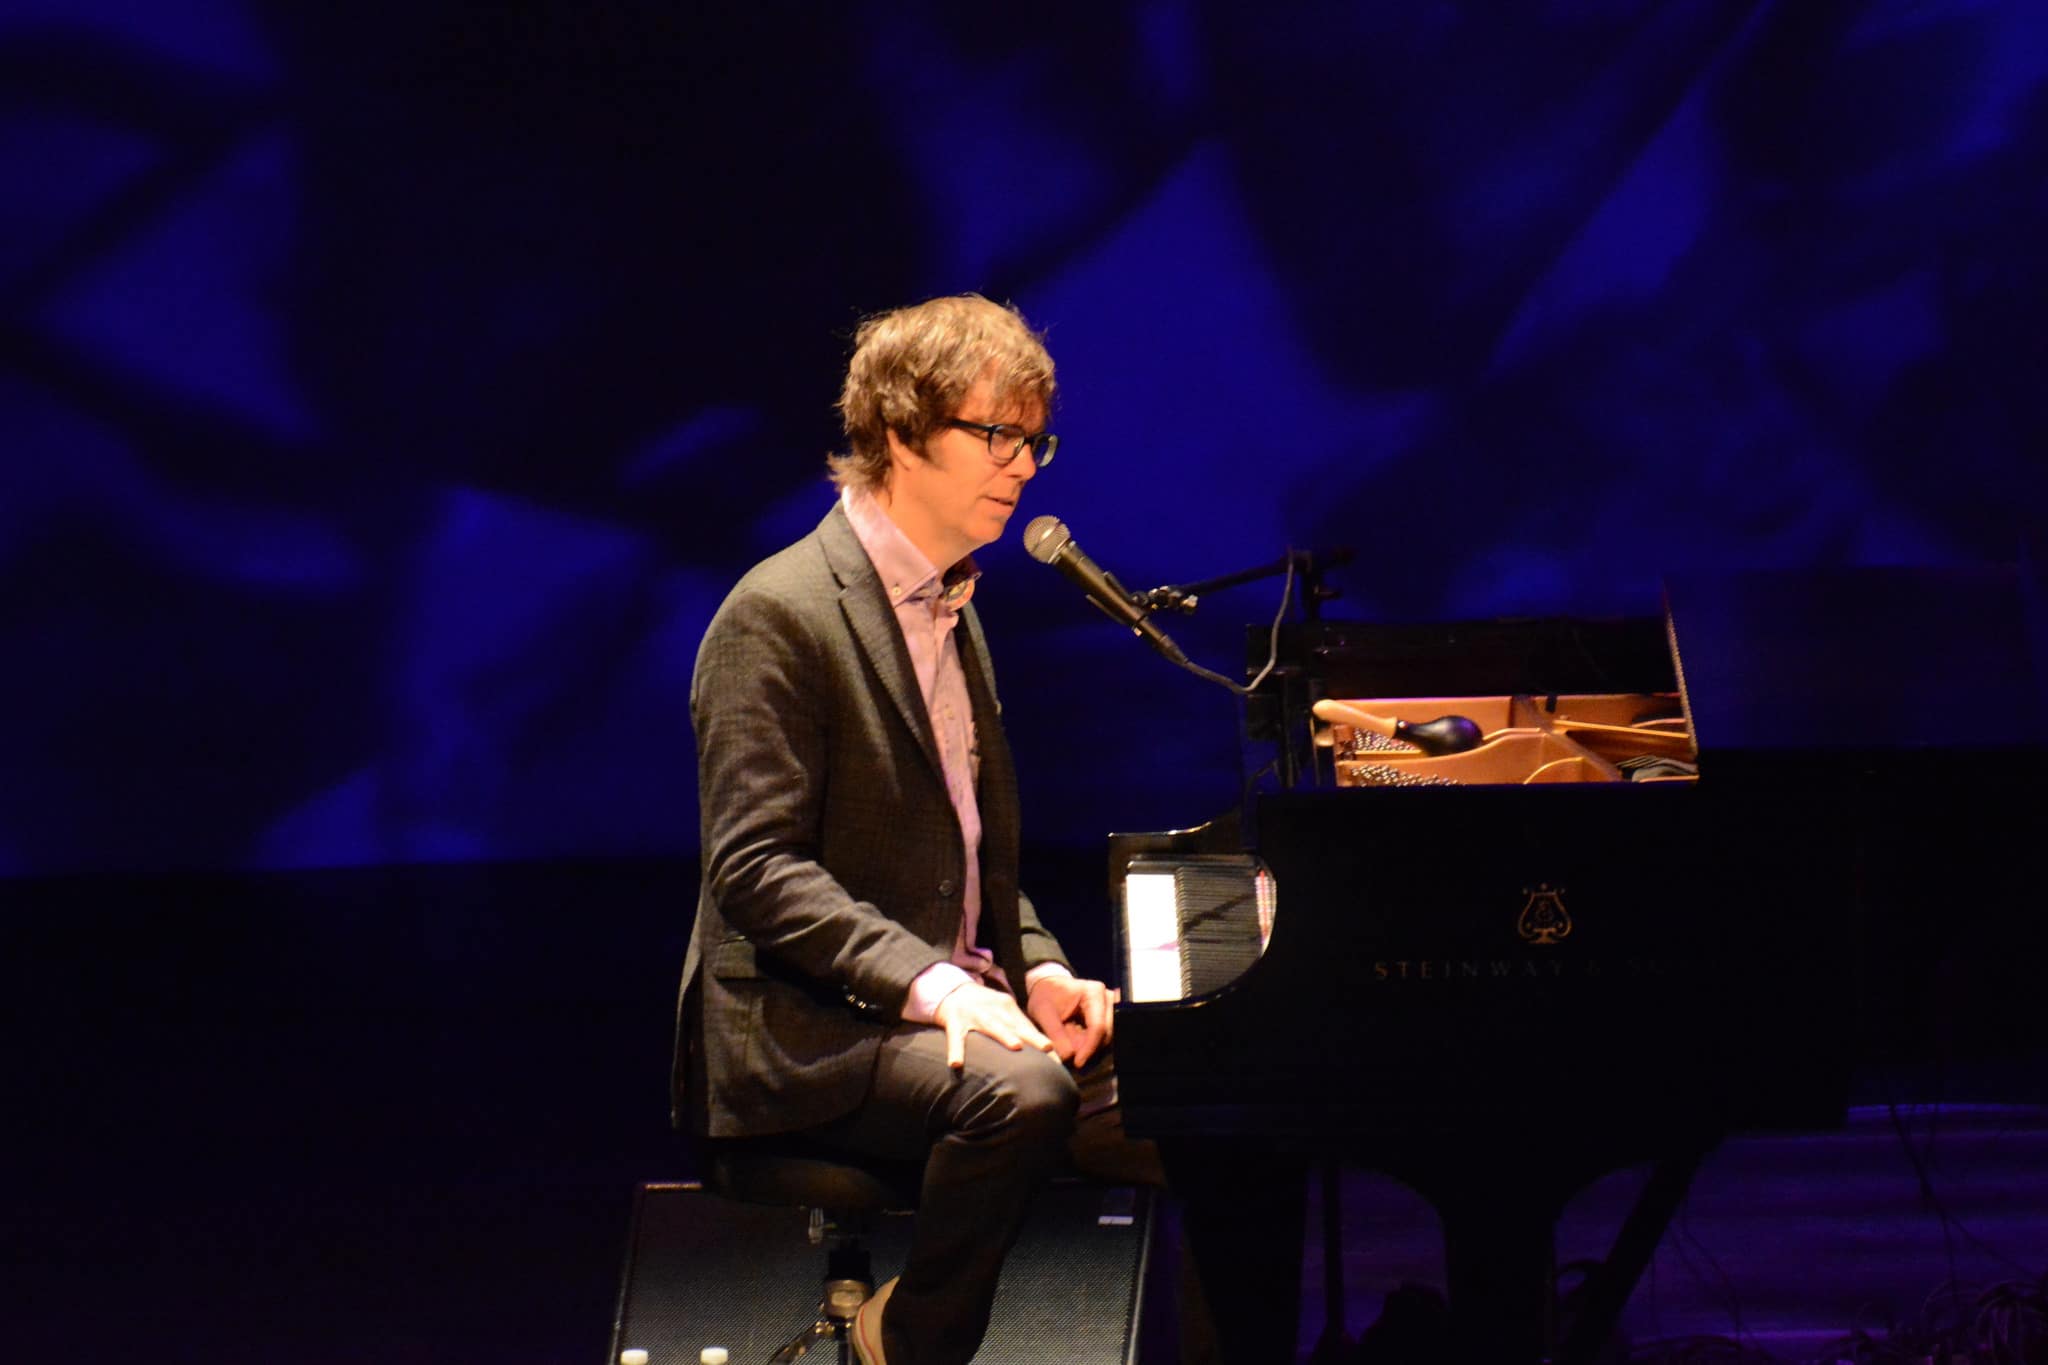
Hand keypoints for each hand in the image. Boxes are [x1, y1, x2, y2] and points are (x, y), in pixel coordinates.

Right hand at [932, 981, 1055, 1070]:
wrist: (950, 990)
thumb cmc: (983, 1008)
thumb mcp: (1001, 1012)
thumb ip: (1018, 1028)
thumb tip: (1044, 1052)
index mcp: (1007, 1008)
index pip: (1028, 1027)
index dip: (1043, 1042)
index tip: (1058, 1059)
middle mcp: (994, 1010)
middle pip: (1016, 1026)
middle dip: (1032, 1037)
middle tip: (1048, 1048)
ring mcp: (974, 1015)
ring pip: (991, 1026)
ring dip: (1004, 1035)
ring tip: (1016, 1046)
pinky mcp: (953, 1021)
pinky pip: (955, 1038)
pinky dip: (956, 1050)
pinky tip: (956, 1064)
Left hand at [1025, 975, 1113, 1068]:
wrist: (1048, 987)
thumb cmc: (1045, 996)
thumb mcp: (1043, 1013)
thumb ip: (1055, 1033)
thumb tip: (1068, 1056)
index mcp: (1093, 992)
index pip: (1098, 1026)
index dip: (1089, 1047)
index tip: (1077, 1063)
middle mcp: (1107, 999)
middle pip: (1105, 1034)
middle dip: (1088, 1049)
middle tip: (1069, 1057)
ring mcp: (1109, 1008)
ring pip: (1105, 1038)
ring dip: (1087, 1047)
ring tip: (1068, 1044)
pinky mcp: (1106, 1017)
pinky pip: (1101, 1037)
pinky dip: (1087, 1044)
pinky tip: (1074, 1043)